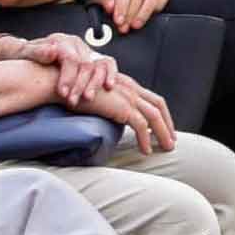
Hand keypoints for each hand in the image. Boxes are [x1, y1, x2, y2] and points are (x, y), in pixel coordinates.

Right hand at [38, 38, 168, 150]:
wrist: (62, 84)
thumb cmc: (74, 91)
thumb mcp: (97, 96)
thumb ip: (109, 104)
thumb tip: (114, 118)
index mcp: (126, 84)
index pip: (152, 98)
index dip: (162, 112)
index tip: (164, 126)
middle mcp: (130, 88)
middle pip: (158, 105)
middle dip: (168, 123)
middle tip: (172, 140)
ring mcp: (126, 96)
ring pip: (154, 117)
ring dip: (162, 133)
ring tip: (166, 148)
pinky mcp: (120, 106)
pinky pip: (140, 126)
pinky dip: (145, 139)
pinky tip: (145, 150)